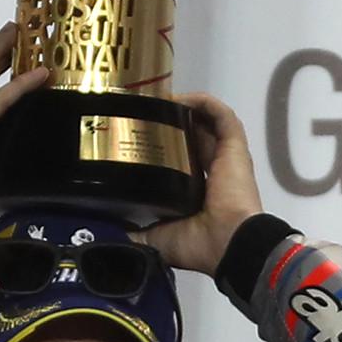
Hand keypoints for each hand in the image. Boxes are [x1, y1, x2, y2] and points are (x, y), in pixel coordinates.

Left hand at [138, 95, 262, 274]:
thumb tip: (107, 229)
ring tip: (157, 99)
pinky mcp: (234, 146)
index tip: (136, 136)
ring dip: (184, 108)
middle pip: (189, 136)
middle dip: (167, 122)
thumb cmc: (197, 244)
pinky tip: (181, 97)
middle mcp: (210, 171)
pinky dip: (204, 102)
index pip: (177, 161)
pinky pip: (221, 114)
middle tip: (141, 112)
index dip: (160, 146)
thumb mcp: (155, 238)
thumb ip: (134, 231)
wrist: (227, 243)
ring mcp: (224, 157)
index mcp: (195, 192)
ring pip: (204, 121)